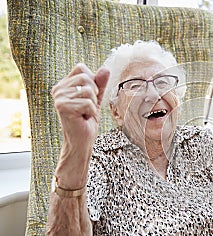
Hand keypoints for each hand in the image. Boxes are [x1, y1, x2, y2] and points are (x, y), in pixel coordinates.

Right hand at [51, 63, 109, 188]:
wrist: (81, 142)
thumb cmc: (87, 122)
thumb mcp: (96, 99)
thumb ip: (100, 84)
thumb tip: (105, 68)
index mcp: (63, 85)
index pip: (81, 68)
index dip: (92, 81)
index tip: (88, 97)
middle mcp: (58, 89)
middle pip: (86, 77)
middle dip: (94, 94)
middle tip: (87, 108)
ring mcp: (59, 98)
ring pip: (88, 90)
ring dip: (92, 104)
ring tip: (84, 114)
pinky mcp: (63, 107)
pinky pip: (88, 103)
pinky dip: (91, 112)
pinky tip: (83, 119)